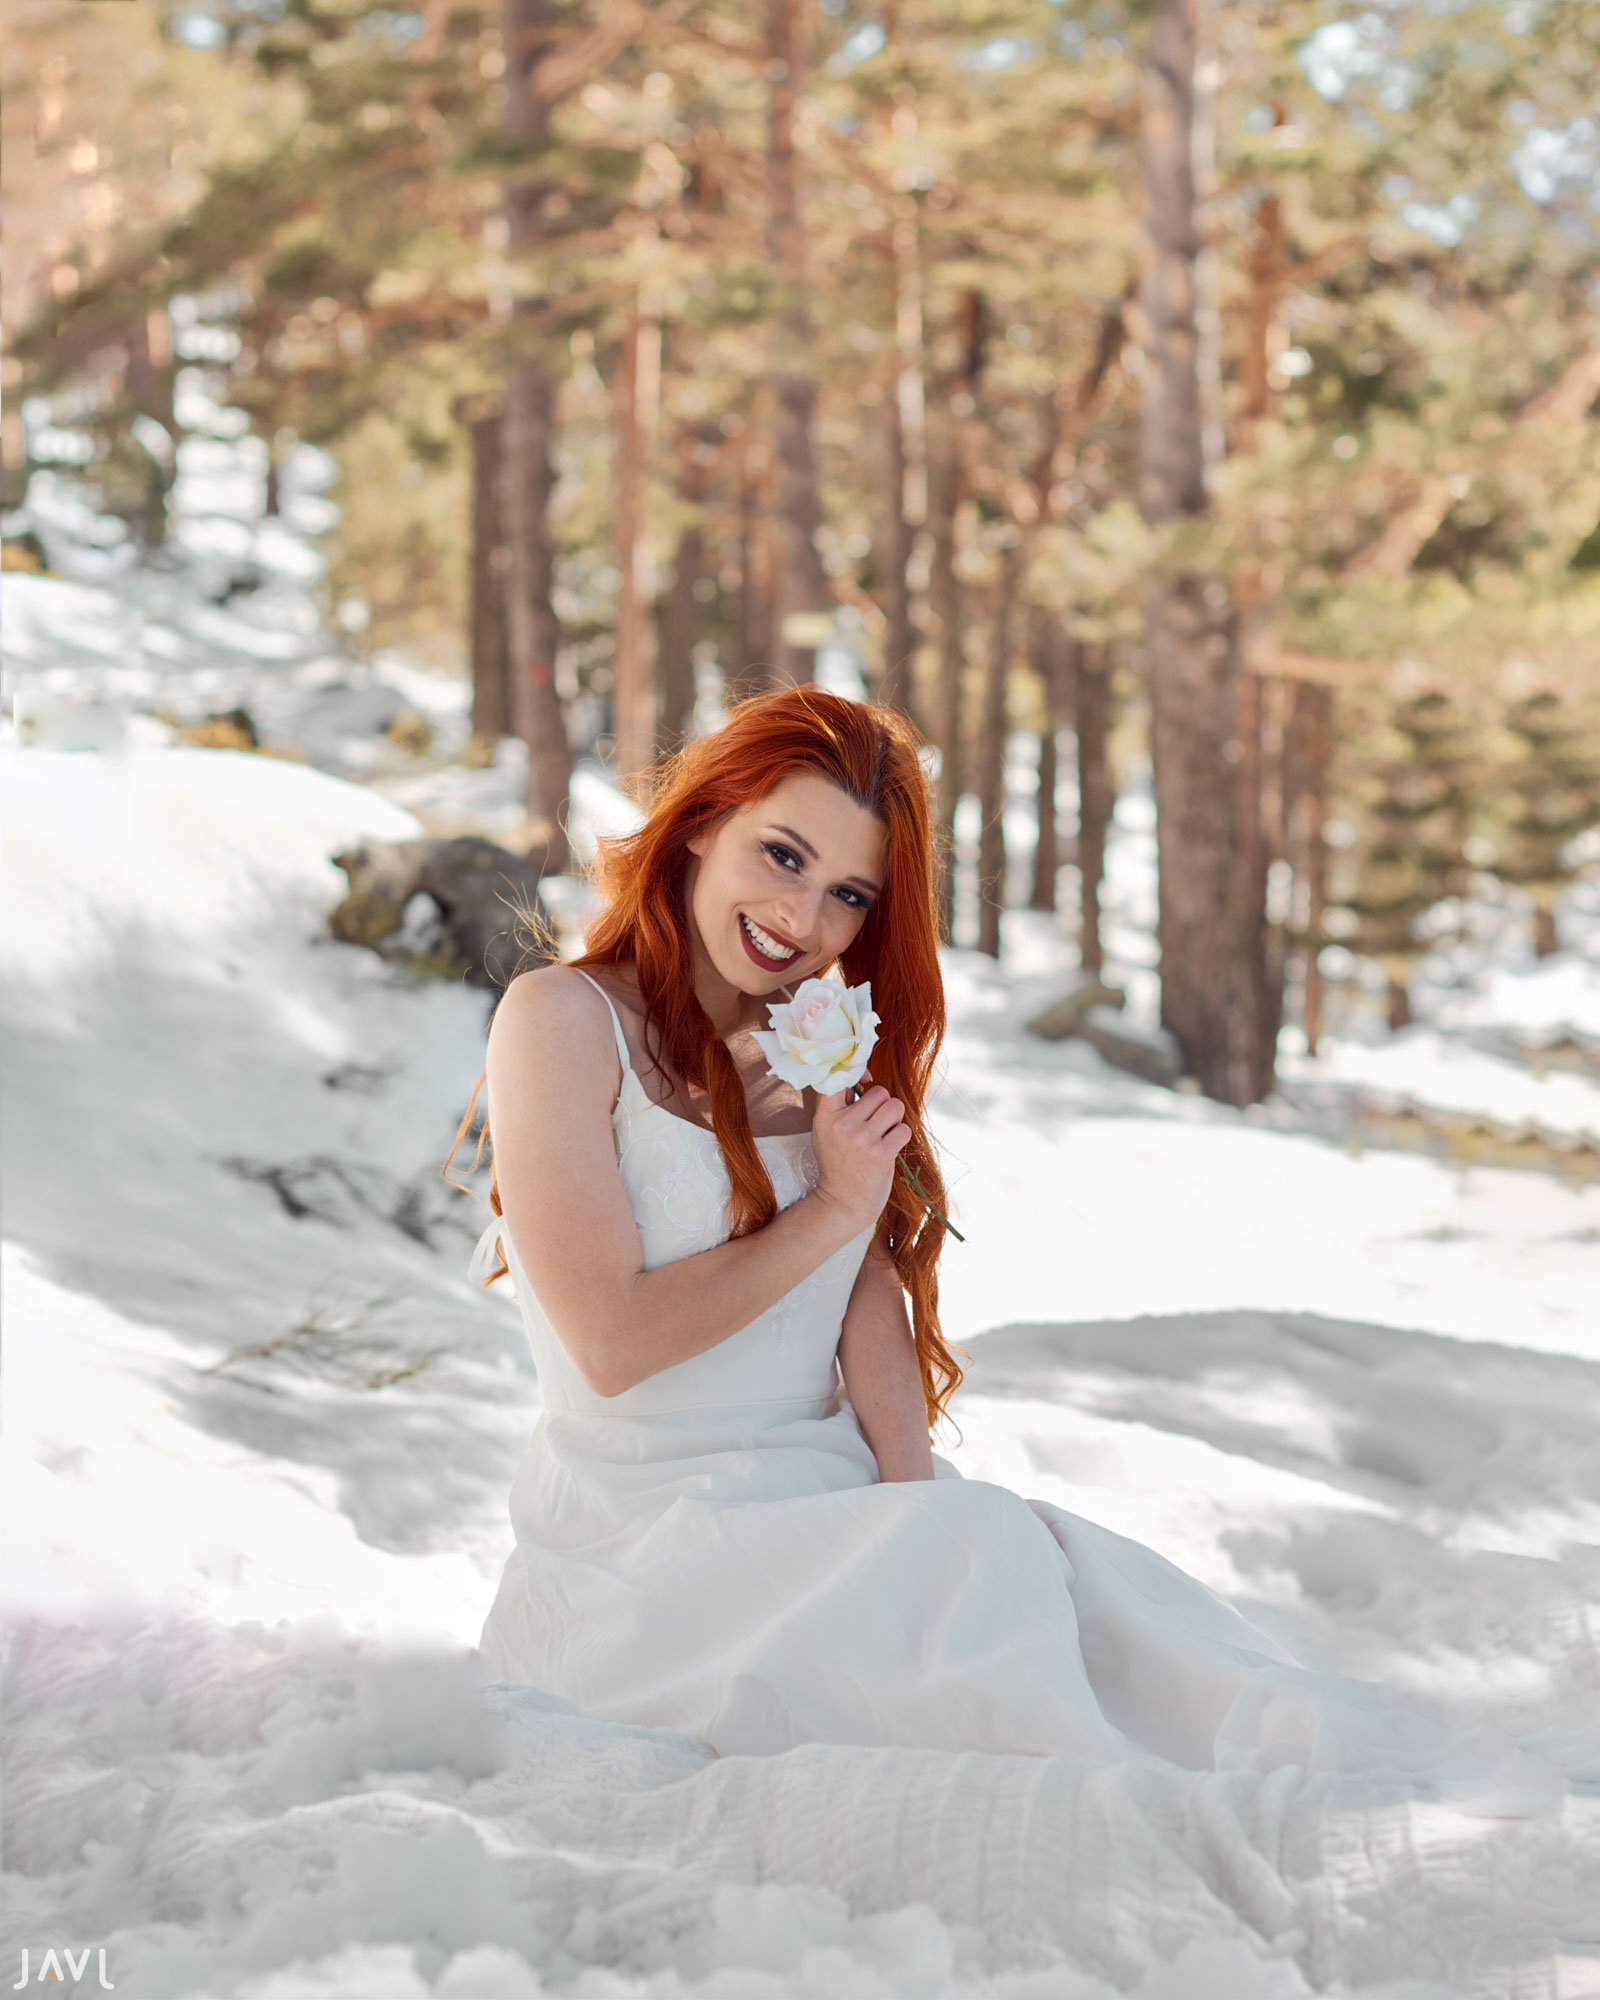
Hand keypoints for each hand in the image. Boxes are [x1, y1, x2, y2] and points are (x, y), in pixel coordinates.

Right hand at [811, 1069, 910, 1229]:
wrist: (841, 1203)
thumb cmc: (838, 1164)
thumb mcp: (825, 1133)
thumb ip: (839, 1106)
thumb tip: (862, 1077)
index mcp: (825, 1116)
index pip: (841, 1078)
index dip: (858, 1072)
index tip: (866, 1079)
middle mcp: (842, 1125)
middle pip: (879, 1092)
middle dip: (884, 1105)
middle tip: (878, 1122)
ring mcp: (862, 1140)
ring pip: (895, 1106)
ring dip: (895, 1119)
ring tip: (885, 1132)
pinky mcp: (881, 1154)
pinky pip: (903, 1129)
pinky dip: (901, 1136)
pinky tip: (890, 1147)